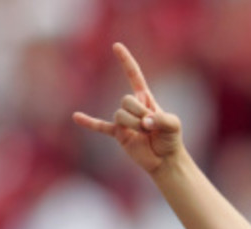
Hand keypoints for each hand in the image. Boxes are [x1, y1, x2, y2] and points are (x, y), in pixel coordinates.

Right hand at [73, 43, 183, 173]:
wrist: (165, 159)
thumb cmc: (171, 139)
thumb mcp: (173, 125)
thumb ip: (161, 120)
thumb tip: (144, 122)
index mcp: (146, 98)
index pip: (134, 76)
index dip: (126, 61)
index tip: (116, 46)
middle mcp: (132, 106)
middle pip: (126, 100)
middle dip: (139, 114)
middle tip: (151, 127)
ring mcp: (123, 120)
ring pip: (120, 115)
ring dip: (134, 126)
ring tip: (144, 135)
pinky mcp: (118, 134)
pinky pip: (101, 126)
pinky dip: (90, 122)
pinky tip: (77, 117)